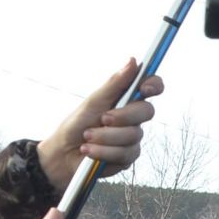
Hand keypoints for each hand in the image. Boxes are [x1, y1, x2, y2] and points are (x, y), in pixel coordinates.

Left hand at [38, 63, 164, 190]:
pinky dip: (104, 152)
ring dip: (106, 137)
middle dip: (123, 116)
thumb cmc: (77, 124)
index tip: (143, 88)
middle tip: (103, 119)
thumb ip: (115, 83)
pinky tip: (90, 150)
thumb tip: (133, 61)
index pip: (151, 86)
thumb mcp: (93, 101)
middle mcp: (133, 117)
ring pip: (133, 135)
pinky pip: (125, 153)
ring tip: (87, 137)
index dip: (154, 85)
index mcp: (127, 98)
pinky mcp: (128, 157)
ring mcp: (132, 138)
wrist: (64, 153)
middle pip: (147, 111)